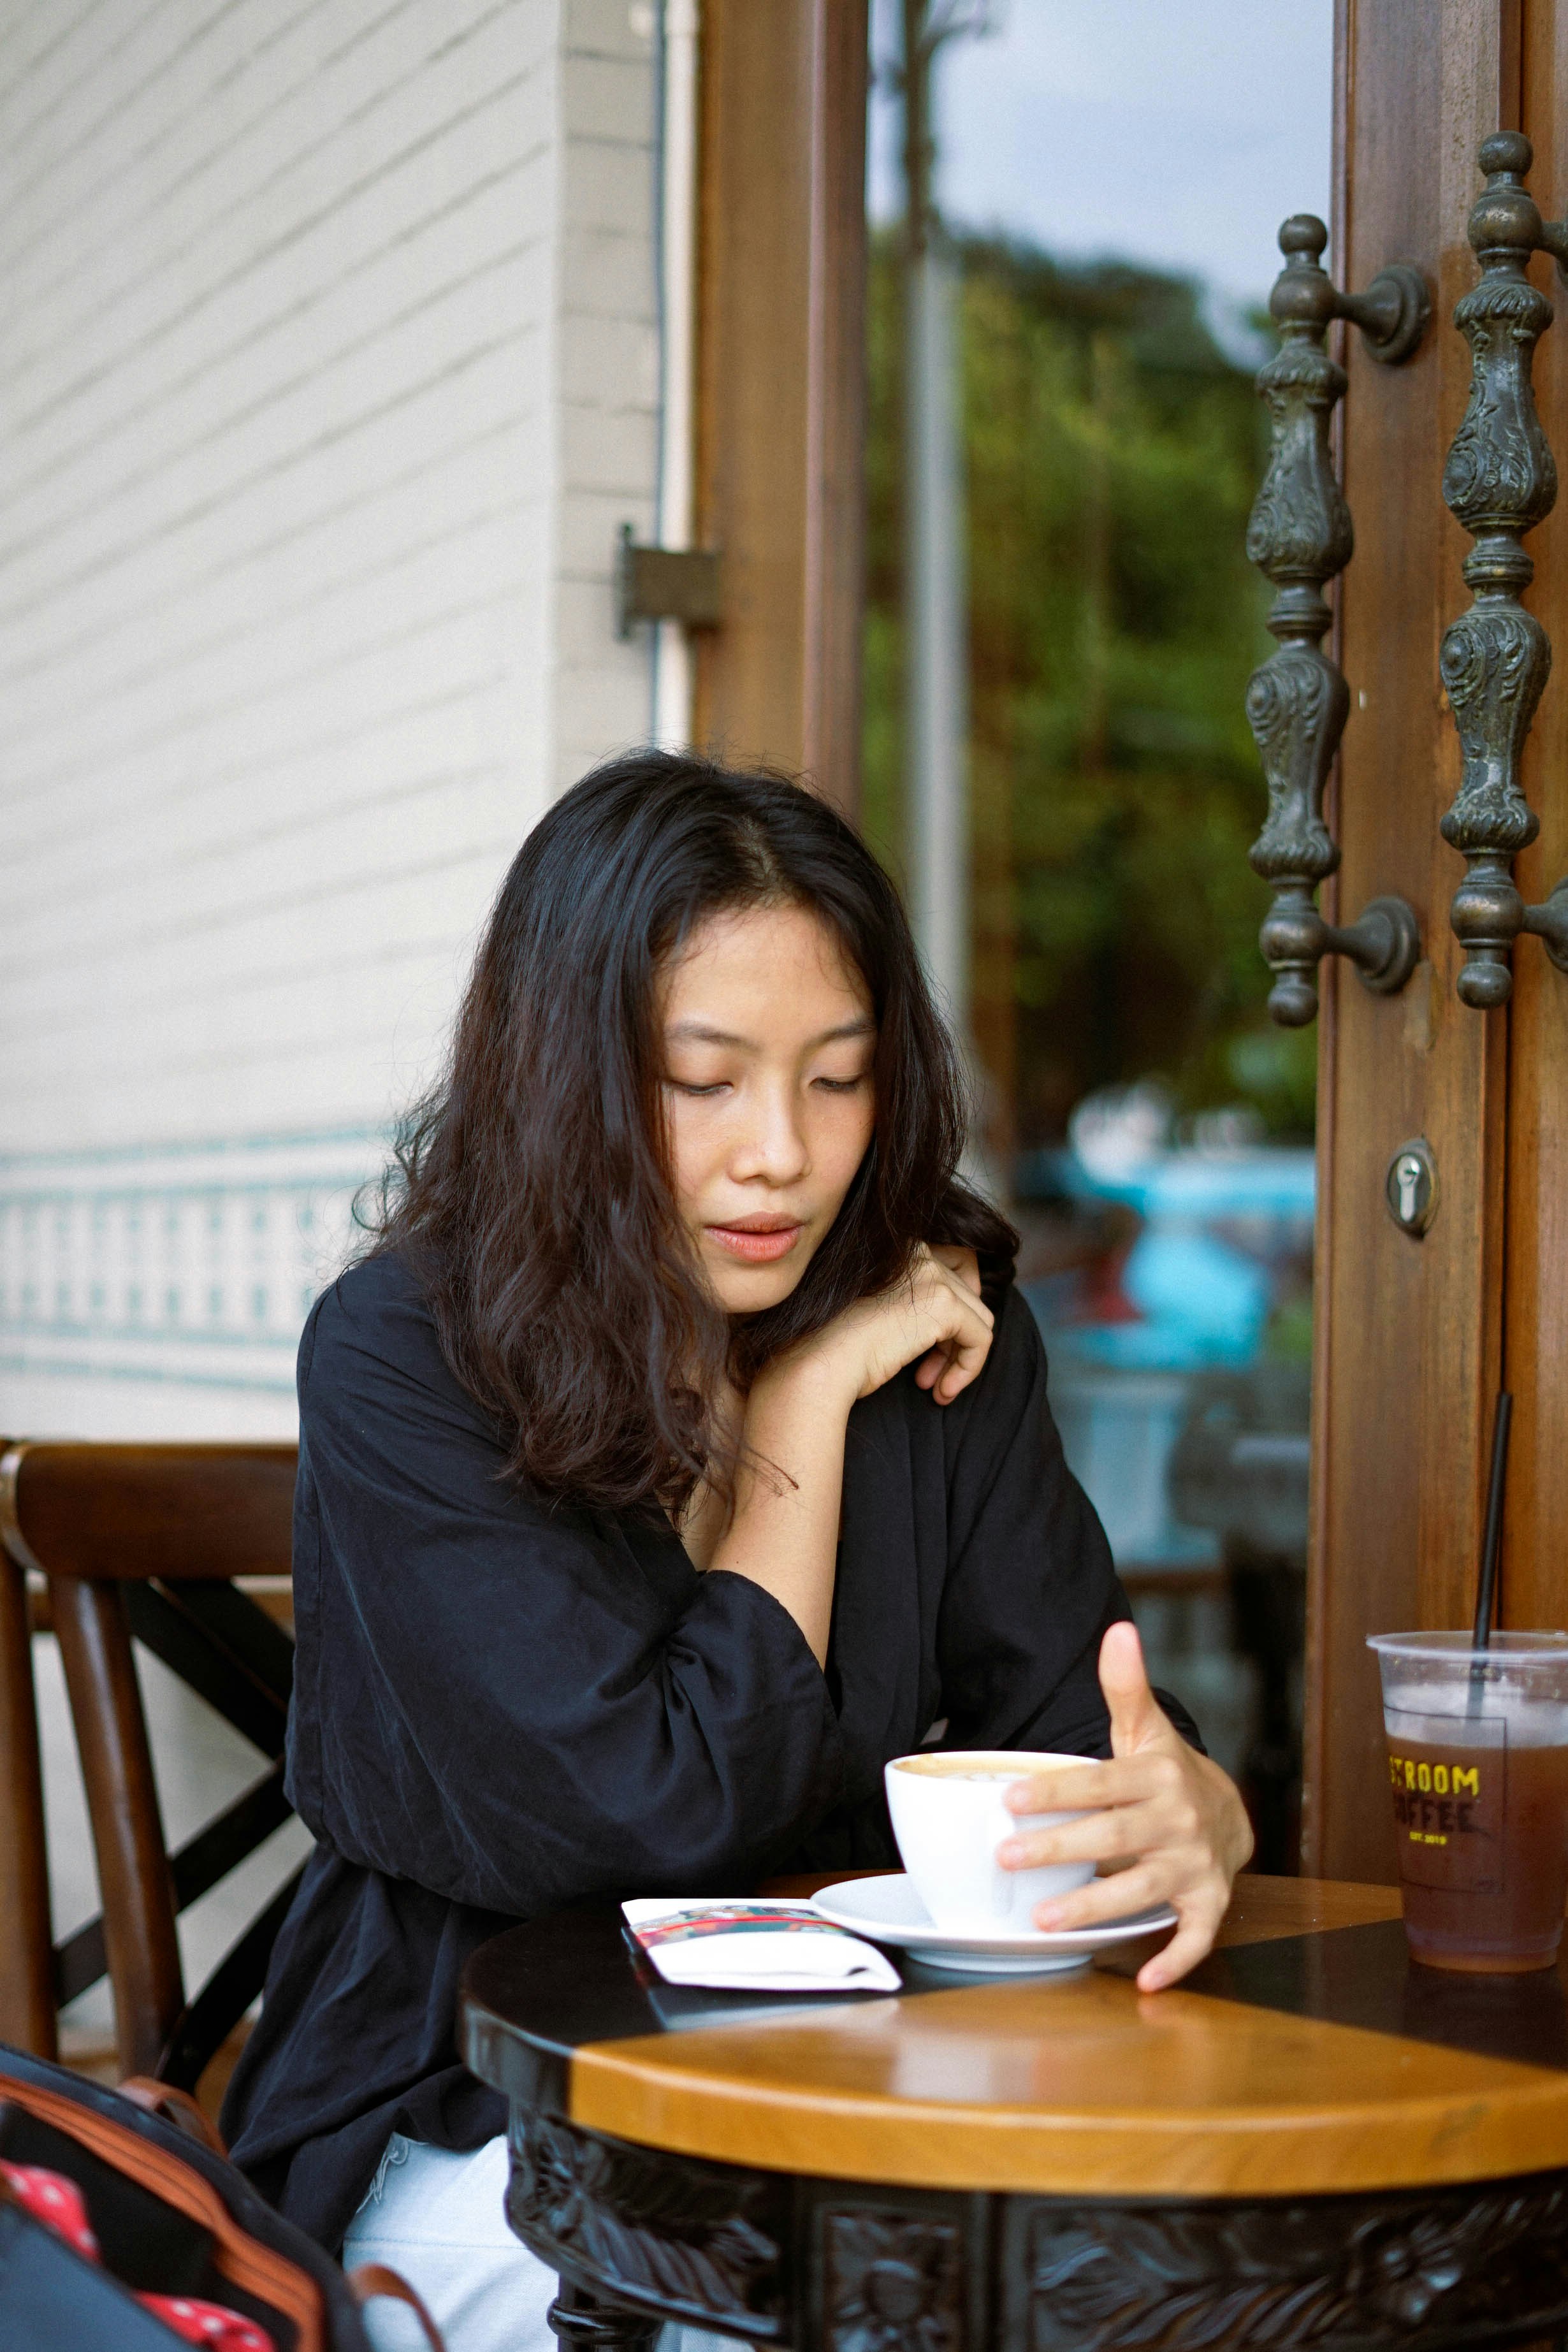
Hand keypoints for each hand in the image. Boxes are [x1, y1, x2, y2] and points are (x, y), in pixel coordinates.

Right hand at [790, 1243, 993, 1408]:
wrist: (816, 1362)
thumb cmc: (834, 1348)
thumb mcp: (878, 1314)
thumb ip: (912, 1303)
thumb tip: (955, 1324)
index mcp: (896, 1247)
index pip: (951, 1267)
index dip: (953, 1310)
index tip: (937, 1346)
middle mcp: (915, 1249)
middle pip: (967, 1295)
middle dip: (953, 1339)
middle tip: (929, 1373)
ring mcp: (930, 1273)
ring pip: (978, 1318)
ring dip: (960, 1357)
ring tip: (935, 1384)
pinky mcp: (943, 1303)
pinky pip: (981, 1338)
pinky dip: (969, 1368)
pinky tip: (942, 1391)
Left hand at [996, 1621, 1253, 1989]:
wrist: (1230, 1812)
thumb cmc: (1167, 1772)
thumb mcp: (1146, 1727)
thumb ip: (1126, 1684)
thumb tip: (1117, 1628)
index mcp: (1156, 1776)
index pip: (1100, 1782)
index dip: (1056, 1790)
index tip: (1009, 1799)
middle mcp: (1178, 1821)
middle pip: (1113, 1837)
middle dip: (1059, 1848)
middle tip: (1005, 1857)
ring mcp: (1195, 1866)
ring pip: (1141, 1889)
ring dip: (1095, 1906)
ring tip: (1042, 1917)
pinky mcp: (1209, 1902)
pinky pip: (1196, 1935)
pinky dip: (1175, 1958)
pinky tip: (1144, 1979)